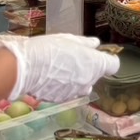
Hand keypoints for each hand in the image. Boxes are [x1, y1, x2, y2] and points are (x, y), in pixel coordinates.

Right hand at [2, 35, 119, 102]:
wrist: (26, 69)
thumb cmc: (49, 49)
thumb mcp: (69, 39)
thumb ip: (86, 43)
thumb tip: (96, 44)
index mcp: (95, 64)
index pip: (113, 65)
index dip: (107, 60)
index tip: (98, 56)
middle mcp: (89, 81)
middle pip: (95, 76)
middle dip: (87, 69)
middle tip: (71, 60)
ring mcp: (76, 92)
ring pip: (82, 86)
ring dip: (76, 80)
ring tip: (60, 71)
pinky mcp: (62, 99)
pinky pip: (67, 92)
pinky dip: (62, 87)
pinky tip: (50, 79)